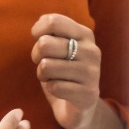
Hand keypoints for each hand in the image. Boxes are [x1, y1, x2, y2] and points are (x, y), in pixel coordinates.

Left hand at [31, 14, 105, 128]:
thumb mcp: (58, 47)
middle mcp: (92, 51)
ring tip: (53, 78)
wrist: (79, 107)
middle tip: (43, 64)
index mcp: (85, 34)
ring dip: (42, 74)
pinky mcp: (88, 94)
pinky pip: (54, 87)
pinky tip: (61, 91)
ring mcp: (92, 73)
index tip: (37, 39)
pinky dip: (51, 89)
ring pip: (46, 66)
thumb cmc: (63, 72)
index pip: (53, 21)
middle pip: (44, 44)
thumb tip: (38, 26)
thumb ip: (50, 33)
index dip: (38, 30)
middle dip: (36, 56)